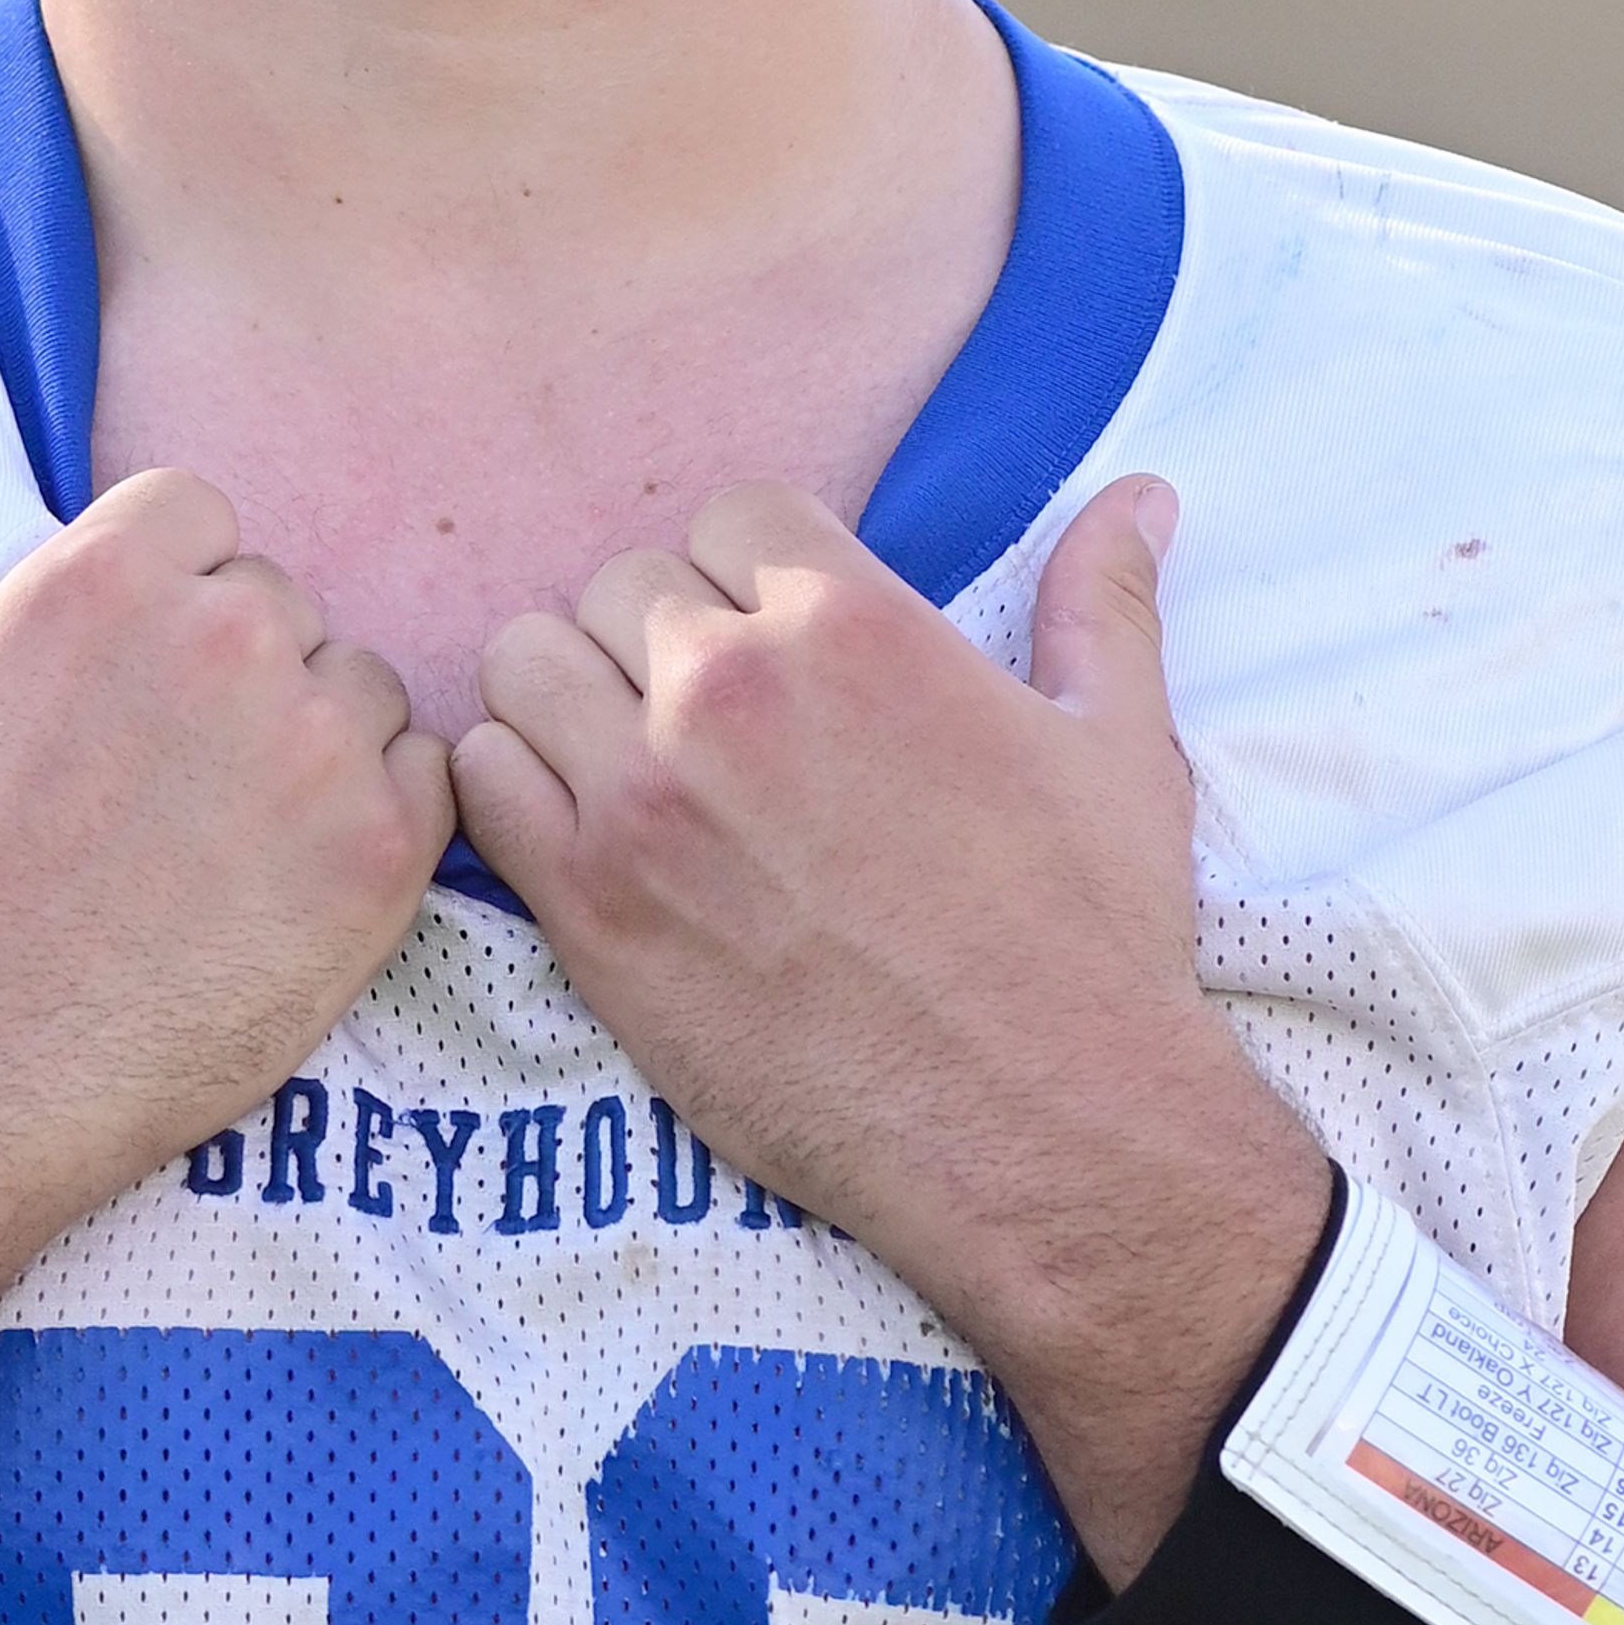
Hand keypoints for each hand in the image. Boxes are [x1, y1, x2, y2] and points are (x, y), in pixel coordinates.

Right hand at [0, 453, 452, 1318]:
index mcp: (105, 577)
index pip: (196, 517)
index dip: (164, 597)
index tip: (120, 687)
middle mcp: (227, 637)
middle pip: (278, 605)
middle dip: (230, 677)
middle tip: (152, 790)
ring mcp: (316, 747)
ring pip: (359, 689)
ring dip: (310, 745)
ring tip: (213, 845)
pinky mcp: (379, 858)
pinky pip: (426, 782)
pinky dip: (376, 820)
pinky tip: (284, 885)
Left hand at [454, 473, 1330, 1576]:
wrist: (1045, 1131)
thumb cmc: (1089, 940)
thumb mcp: (1120, 748)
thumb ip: (1104, 602)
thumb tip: (1143, 493)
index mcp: (851, 624)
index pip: (728, 515)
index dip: (751, 578)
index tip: (778, 649)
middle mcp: (729, 688)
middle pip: (619, 585)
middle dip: (662, 642)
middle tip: (716, 731)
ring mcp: (642, 796)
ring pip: (525, 663)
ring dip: (569, 702)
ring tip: (632, 769)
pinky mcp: (586, 905)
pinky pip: (481, 779)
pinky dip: (515, 791)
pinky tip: (585, 837)